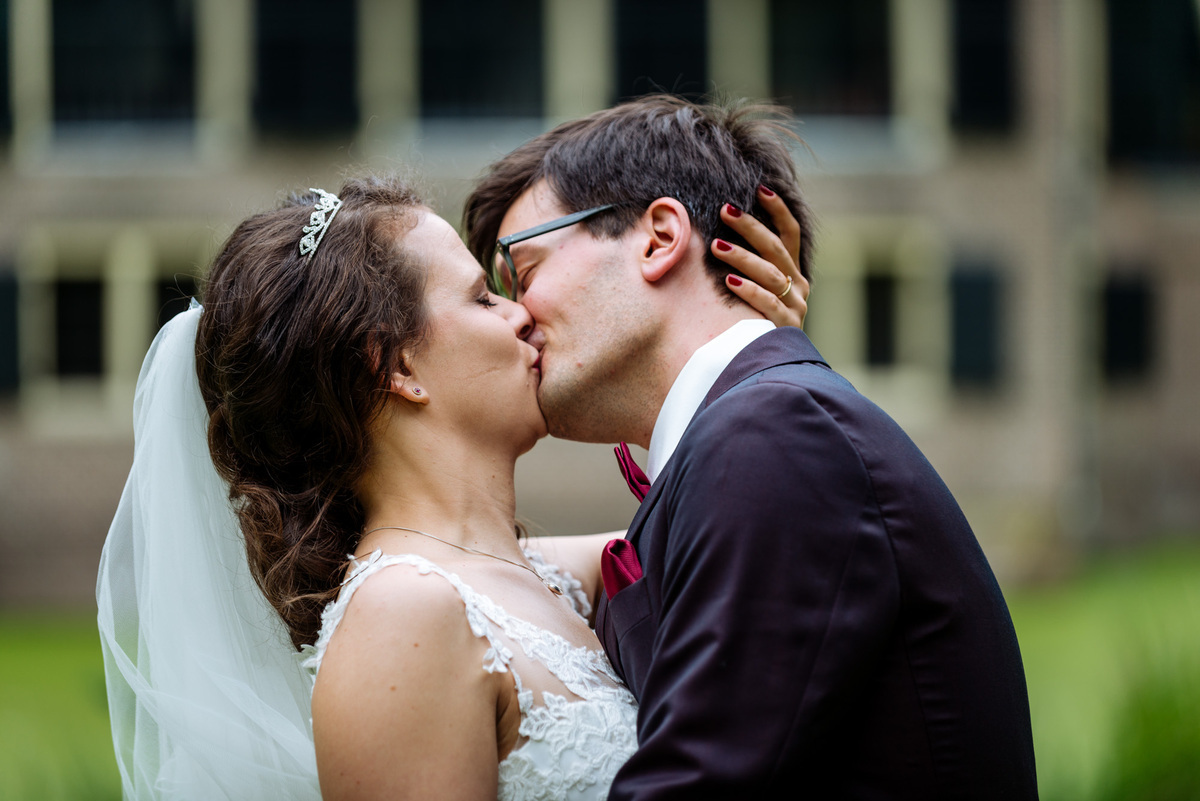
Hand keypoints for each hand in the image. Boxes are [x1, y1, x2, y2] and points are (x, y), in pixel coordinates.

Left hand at [711, 185, 809, 328]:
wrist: (776, 366)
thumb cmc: (756, 322)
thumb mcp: (759, 291)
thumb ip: (751, 265)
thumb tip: (718, 232)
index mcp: (794, 272)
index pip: (791, 232)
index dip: (778, 209)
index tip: (760, 187)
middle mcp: (799, 285)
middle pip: (776, 247)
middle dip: (749, 226)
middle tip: (724, 210)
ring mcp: (796, 305)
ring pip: (770, 273)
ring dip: (742, 257)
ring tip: (715, 246)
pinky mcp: (786, 326)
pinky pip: (768, 304)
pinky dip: (749, 291)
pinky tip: (729, 281)